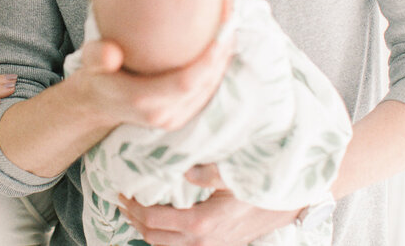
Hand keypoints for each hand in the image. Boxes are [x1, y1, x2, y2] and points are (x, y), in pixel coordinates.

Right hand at [70, 0, 235, 130]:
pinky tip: (221, 41)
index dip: (208, 59)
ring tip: (231, 25)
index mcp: (143, 101)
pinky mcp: (182, 115)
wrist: (98, 105)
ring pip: (210, 88)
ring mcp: (175, 118)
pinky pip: (207, 90)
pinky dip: (216, 67)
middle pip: (205, 84)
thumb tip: (110, 52)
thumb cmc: (97, 77)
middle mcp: (164, 114)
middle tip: (231, 18)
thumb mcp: (90, 63)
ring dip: (224, 58)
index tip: (220, 29)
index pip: (185, 82)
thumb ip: (97, 57)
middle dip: (223, 52)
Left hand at [119, 164, 299, 245]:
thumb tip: (183, 166)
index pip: (153, 219)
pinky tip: (155, 221)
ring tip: (132, 209)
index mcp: (201, 223)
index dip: (133, 206)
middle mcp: (200, 242)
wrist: (282, 209)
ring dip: (143, 229)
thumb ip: (208, 172)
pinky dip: (160, 236)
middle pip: (151, 236)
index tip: (122, 190)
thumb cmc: (257, 189)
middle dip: (132, 218)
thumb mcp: (234, 175)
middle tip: (121, 198)